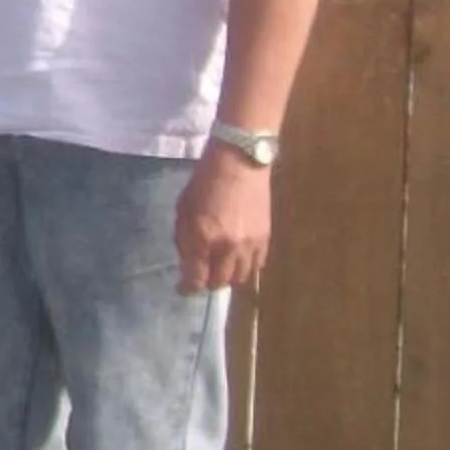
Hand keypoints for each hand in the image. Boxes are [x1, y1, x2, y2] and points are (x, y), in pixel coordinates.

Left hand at [174, 146, 273, 293]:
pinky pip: (257, 266)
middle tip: (202, 273)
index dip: (188, 288)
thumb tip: (187, 262)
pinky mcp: (266, 239)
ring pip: (240, 278)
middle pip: (219, 282)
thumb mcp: (183, 208)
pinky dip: (245, 266)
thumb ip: (184, 239)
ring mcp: (250, 244)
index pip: (196, 278)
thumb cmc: (204, 181)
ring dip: (227, 276)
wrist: (240, 161)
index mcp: (204, 237)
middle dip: (207, 281)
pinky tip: (237, 257)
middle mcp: (228, 247)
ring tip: (220, 266)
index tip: (183, 288)